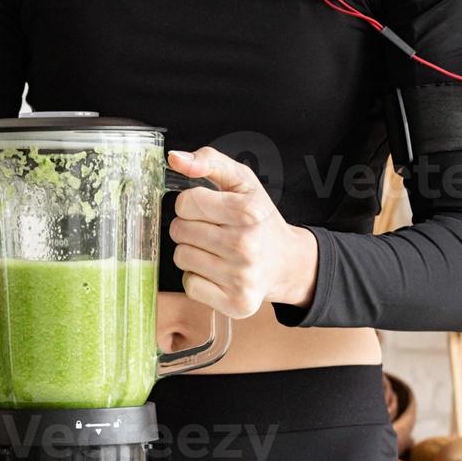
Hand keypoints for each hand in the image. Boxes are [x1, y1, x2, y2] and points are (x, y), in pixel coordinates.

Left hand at [166, 147, 318, 318]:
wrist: (287, 262)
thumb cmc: (259, 219)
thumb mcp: (243, 181)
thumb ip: (209, 161)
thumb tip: (174, 158)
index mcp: (248, 211)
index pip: (186, 202)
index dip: (191, 204)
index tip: (208, 209)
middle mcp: (246, 245)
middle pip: (180, 231)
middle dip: (190, 228)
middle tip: (213, 231)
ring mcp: (241, 277)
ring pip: (181, 258)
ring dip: (192, 253)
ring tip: (216, 251)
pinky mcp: (235, 302)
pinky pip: (190, 285)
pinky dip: (198, 278)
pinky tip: (217, 272)